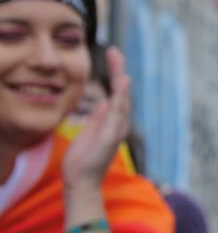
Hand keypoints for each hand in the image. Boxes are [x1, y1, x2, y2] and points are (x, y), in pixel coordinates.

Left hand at [62, 46, 132, 188]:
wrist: (81, 181)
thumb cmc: (83, 161)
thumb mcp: (87, 133)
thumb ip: (97, 118)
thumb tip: (103, 103)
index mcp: (111, 121)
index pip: (115, 93)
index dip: (114, 75)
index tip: (111, 57)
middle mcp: (118, 123)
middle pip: (121, 92)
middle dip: (118, 71)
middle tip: (114, 51)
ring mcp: (117, 129)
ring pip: (121, 99)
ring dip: (120, 79)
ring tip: (118, 61)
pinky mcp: (112, 135)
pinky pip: (118, 112)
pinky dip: (121, 96)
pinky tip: (122, 83)